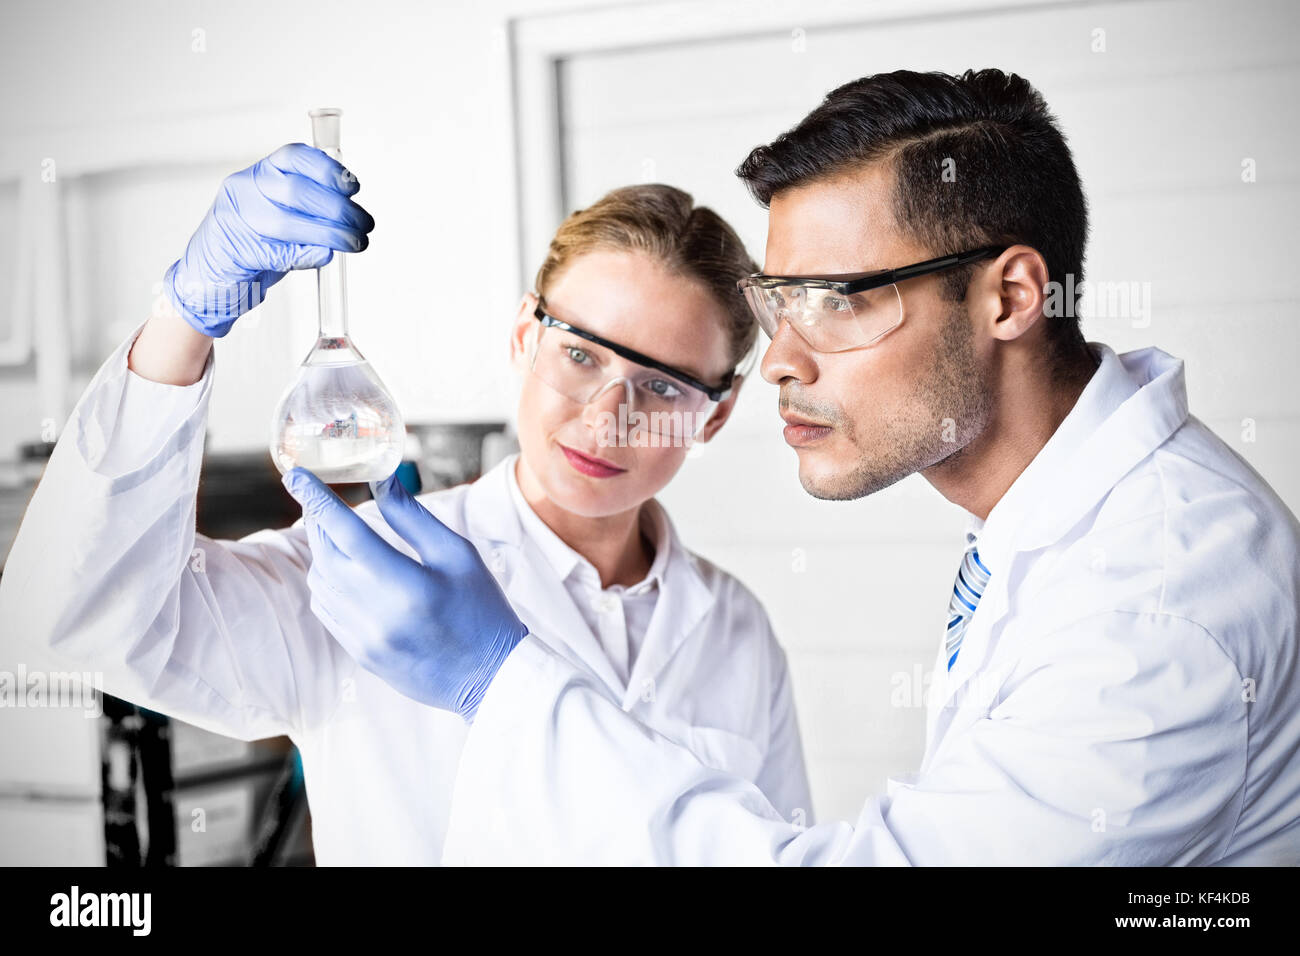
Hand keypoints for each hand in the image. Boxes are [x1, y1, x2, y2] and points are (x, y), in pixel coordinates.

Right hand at [164, 143, 374, 336]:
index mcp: (258, 174)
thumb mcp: (278, 208)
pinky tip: (326, 256)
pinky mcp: (240, 252)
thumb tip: (352, 209)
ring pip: (289, 222)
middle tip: (364, 223)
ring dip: (331, 234)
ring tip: (356, 242)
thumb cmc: (252, 239)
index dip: (327, 169)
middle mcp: (245, 191)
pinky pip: (281, 252)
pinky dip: (310, 254)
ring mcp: (238, 221)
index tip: (352, 186)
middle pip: (295, 191)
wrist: (212, 272)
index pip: (293, 157)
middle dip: (338, 208)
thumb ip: (309, 203)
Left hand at [281, 466, 527, 721]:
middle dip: (318, 521)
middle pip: (327, 556)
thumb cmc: (482, 610)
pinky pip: (326, 609)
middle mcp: (378, 615)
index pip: (348, 534)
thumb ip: (413, 518)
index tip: (297, 477)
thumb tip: (380, 482)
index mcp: (408, 586)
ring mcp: (365, 639)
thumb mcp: (458, 555)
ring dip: (322, 551)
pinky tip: (343, 570)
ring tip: (336, 533)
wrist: (490, 677)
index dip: (319, 501)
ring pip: (320, 583)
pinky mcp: (361, 653)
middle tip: (318, 499)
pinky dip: (326, 581)